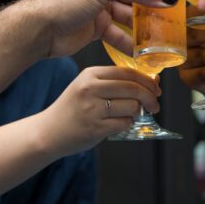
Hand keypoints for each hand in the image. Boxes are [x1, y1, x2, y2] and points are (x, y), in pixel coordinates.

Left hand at [29, 0, 179, 57]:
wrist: (40, 29)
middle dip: (150, 5)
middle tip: (172, 14)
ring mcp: (96, 4)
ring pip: (126, 14)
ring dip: (142, 25)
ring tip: (162, 34)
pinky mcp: (95, 25)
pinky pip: (118, 32)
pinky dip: (129, 40)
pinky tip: (143, 50)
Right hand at [38, 66, 160, 156]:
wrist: (48, 131)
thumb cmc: (73, 108)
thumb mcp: (88, 86)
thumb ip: (115, 82)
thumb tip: (152, 81)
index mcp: (90, 74)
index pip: (127, 72)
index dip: (147, 80)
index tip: (156, 88)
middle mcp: (90, 88)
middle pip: (133, 88)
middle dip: (150, 97)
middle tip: (154, 105)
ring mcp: (92, 109)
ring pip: (131, 106)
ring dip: (137, 112)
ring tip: (129, 115)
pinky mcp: (94, 128)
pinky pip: (124, 123)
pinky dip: (127, 124)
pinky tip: (119, 124)